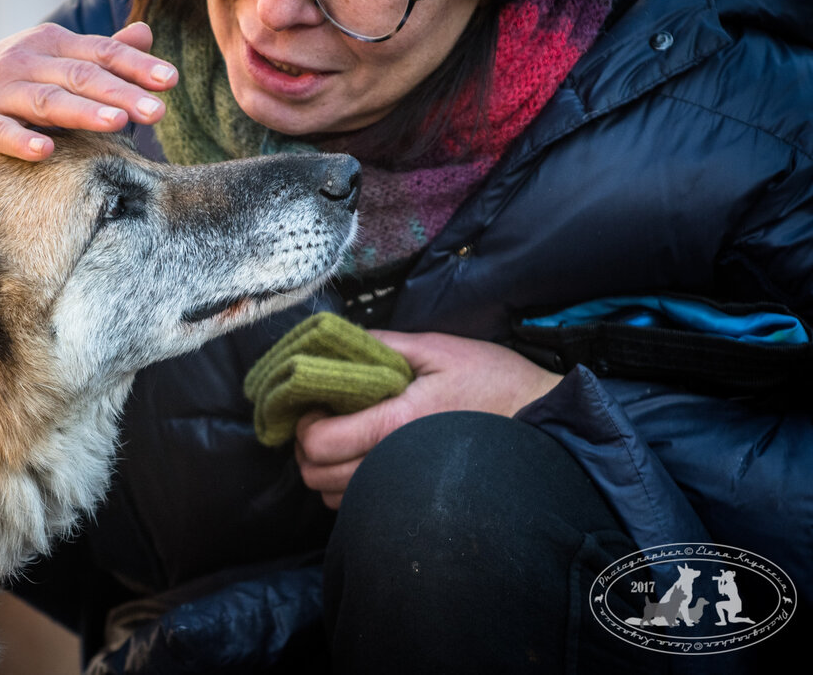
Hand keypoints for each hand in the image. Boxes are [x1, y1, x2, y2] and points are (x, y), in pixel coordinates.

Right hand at [0, 22, 175, 229]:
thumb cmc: (7, 84)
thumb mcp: (51, 61)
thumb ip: (99, 52)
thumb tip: (146, 33)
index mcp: (51, 45)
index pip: (102, 53)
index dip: (137, 66)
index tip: (171, 82)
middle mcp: (25, 62)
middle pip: (81, 77)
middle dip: (121, 92)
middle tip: (157, 111)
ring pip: (45, 101)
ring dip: (82, 112)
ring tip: (117, 123)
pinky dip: (20, 140)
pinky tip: (44, 151)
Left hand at [294, 332, 560, 508]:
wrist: (542, 424)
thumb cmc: (494, 382)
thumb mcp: (438, 349)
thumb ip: (382, 345)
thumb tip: (338, 341)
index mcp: (395, 423)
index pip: (318, 442)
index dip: (304, 423)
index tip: (316, 404)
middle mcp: (394, 465)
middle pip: (317, 476)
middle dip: (309, 447)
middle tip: (326, 419)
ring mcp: (404, 490)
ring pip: (333, 497)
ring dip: (328, 469)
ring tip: (347, 437)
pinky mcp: (413, 502)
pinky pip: (360, 506)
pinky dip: (349, 485)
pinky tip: (367, 457)